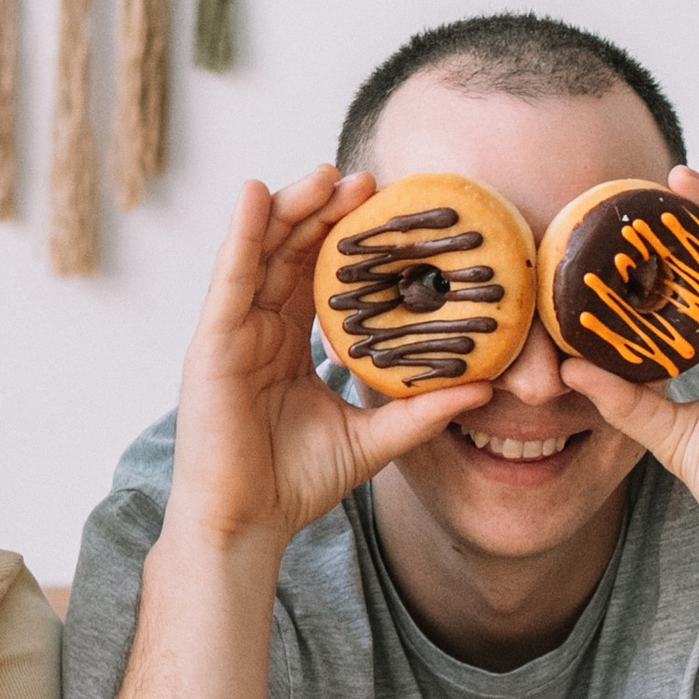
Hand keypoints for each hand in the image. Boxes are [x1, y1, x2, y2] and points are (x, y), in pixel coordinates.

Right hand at [169, 169, 491, 554]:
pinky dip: (241, 234)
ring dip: (290, 208)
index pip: (319, 275)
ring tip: (324, 173)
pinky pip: (229, 278)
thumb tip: (486, 387)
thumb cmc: (296, 482)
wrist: (249, 524)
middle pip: (290, 253)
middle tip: (365, 179)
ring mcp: (233, 332)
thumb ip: (422, 411)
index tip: (384, 206)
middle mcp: (259, 329)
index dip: (347, 238)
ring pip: (261, 252)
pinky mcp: (212, 342)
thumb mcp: (373, 439)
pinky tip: (256, 196)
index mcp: (290, 344)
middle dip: (323, 211)